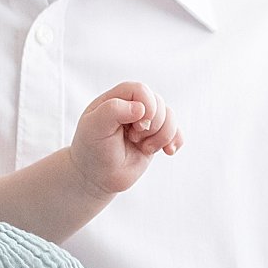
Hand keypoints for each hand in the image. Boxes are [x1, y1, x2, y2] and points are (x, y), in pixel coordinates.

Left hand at [69, 81, 181, 196]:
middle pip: (159, 103)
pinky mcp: (155, 138)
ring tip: (145, 148)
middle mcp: (133, 107)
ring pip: (170, 117)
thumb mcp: (94, 127)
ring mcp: (146, 123)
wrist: (97, 177)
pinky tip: (168, 151)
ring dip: (162, 136)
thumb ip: (113, 110)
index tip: (136, 126)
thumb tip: (141, 108)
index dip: (146, 105)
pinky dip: (175, 141)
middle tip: (133, 138)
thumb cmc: (91, 149)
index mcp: (116, 99)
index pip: (140, 90)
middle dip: (152, 124)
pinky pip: (176, 132)